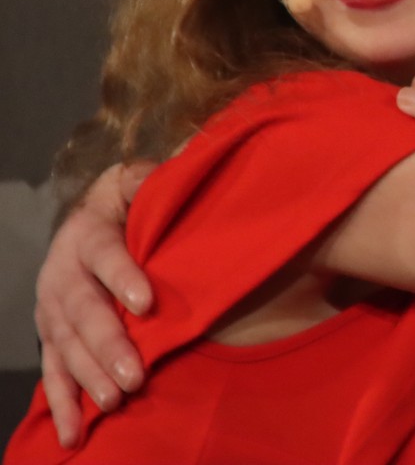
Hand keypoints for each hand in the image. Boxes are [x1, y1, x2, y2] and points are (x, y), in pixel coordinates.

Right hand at [35, 162, 153, 446]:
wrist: (88, 217)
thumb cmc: (128, 202)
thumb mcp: (135, 181)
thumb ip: (149, 179)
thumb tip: (168, 174)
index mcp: (86, 231)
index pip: (104, 253)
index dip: (123, 276)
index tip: (147, 303)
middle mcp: (62, 272)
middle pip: (83, 310)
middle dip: (107, 345)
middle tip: (135, 374)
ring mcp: (52, 309)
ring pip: (67, 346)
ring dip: (88, 377)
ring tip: (114, 400)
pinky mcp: (52, 337)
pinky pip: (54, 373)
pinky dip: (64, 405)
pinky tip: (75, 433)